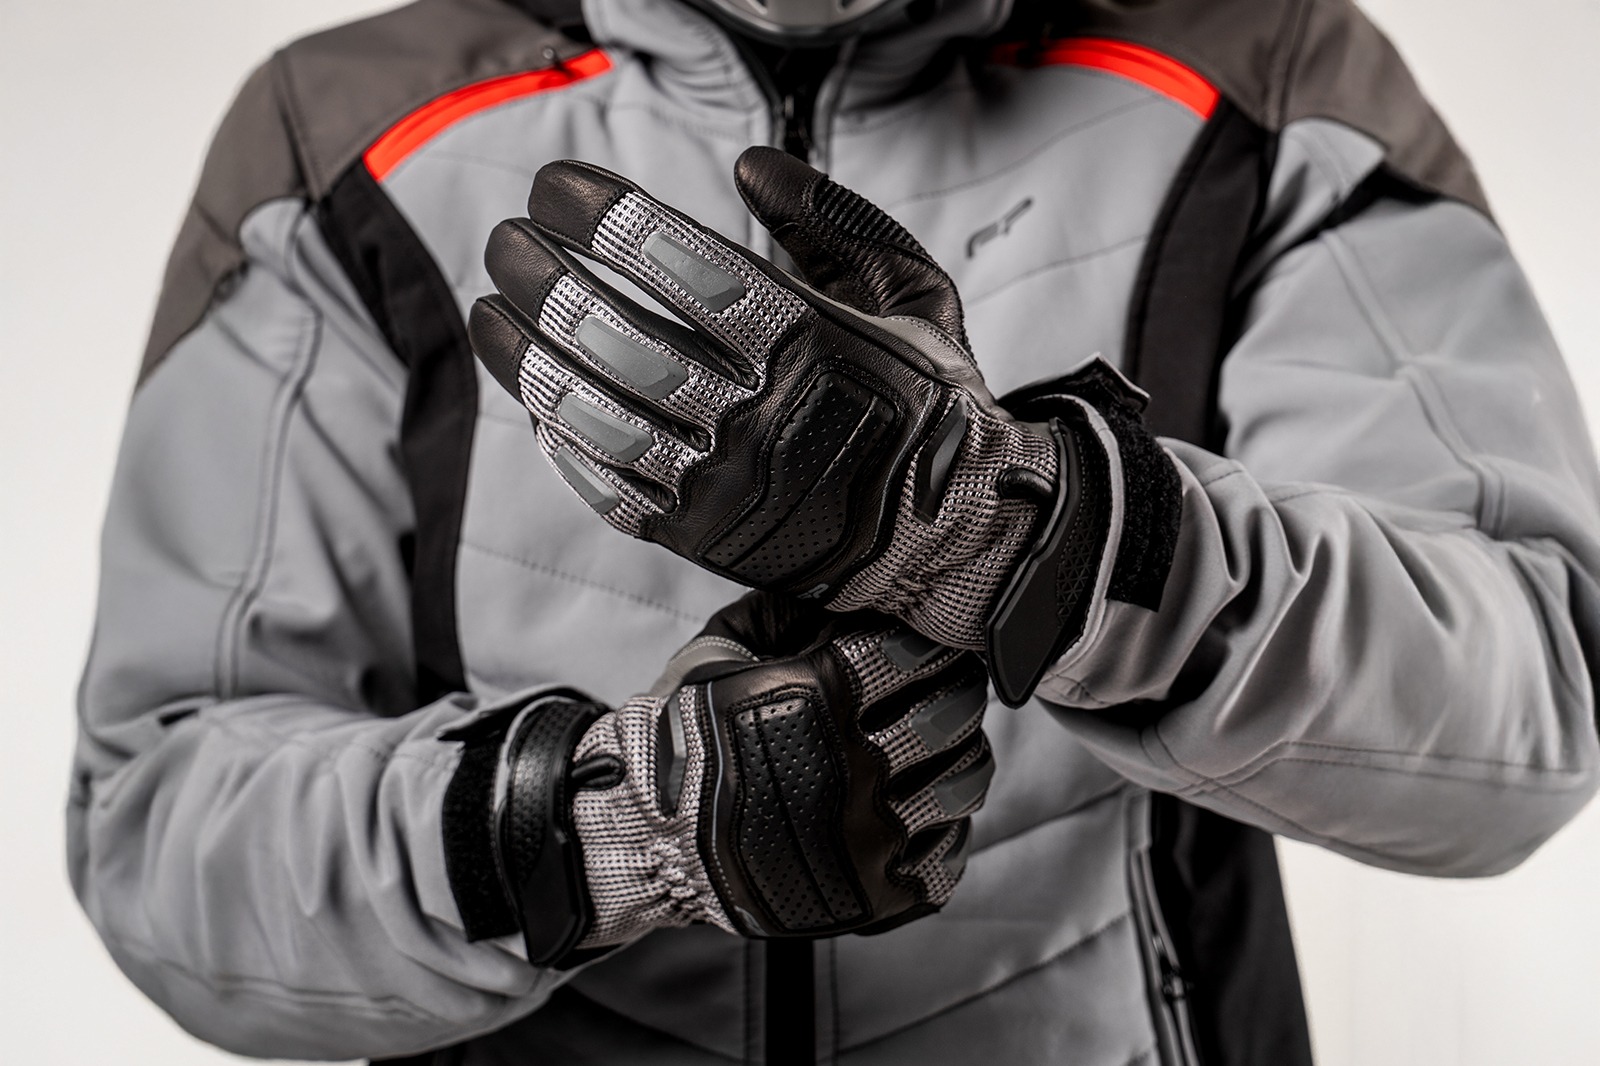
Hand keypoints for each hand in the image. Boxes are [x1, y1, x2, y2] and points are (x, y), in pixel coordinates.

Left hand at [470, 148, 1179, 703]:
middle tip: (505, 243)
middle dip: (543, 279)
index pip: (684, 266)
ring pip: (596, 414)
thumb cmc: (926, 399)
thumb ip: (835, 220)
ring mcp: (726, 486)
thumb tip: (746, 166)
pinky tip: (536, 394)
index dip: (605, 219)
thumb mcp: (911, 293)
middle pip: (620, 337)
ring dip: (527, 357)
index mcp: (813, 344)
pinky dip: (561, 437)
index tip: (554, 186)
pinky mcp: (704, 540)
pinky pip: (608, 486)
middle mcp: (762, 417)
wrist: (952, 536)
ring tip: (493, 310)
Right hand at [489, 593, 991, 962]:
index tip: (925, 645)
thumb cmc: (685, 740)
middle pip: (951, 714)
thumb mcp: (720, 652)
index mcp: (814, 700)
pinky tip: (921, 806)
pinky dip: (946, 824)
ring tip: (938, 745)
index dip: (926, 644)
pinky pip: (949, 852)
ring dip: (959, 753)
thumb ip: (785, 612)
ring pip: (965, 780)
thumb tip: (852, 588)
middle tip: (946, 686)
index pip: (914, 654)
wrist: (647, 838)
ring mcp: (867, 839)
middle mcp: (849, 769)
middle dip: (954, 691)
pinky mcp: (874, 893)